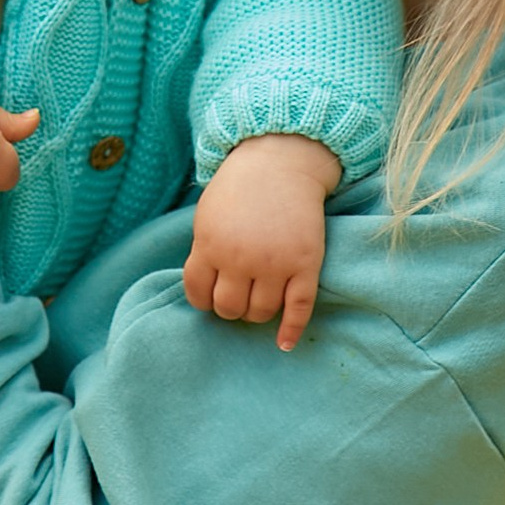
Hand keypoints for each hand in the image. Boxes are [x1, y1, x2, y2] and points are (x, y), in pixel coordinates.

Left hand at [183, 135, 341, 351]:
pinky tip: (284, 343)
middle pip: (229, 308)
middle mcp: (241, 257)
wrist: (281, 161)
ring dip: (257, 312)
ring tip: (260, 296)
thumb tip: (203, 293)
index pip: (198, 295)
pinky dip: (291, 330)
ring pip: (260, 313)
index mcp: (210, 244)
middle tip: (239, 293)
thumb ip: (204, 251)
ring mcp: (275, 262)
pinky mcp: (306, 263)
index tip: (213, 294)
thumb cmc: (240, 187)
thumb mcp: (207, 214)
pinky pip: (299, 309)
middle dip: (231, 306)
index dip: (204, 299)